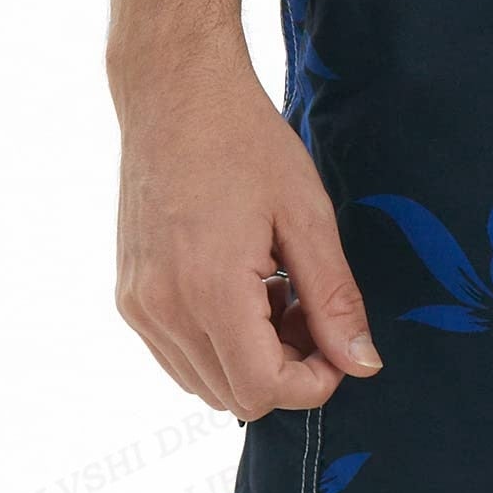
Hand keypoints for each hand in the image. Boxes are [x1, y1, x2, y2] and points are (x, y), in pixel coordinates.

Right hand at [111, 38, 381, 419]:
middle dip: (288, 370)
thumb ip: (335, 301)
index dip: (314, 382)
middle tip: (311, 310)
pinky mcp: (130, 296)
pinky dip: (221, 343)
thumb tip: (362, 364)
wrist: (176, 95)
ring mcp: (138, 306)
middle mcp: (162, 310)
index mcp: (209, 292)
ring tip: (279, 294)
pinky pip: (179, 356)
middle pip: (236, 396)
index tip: (338, 342)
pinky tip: (247, 290)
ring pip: (206, 383)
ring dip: (254, 359)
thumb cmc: (247, 145)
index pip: (264, 390)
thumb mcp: (309, 221)